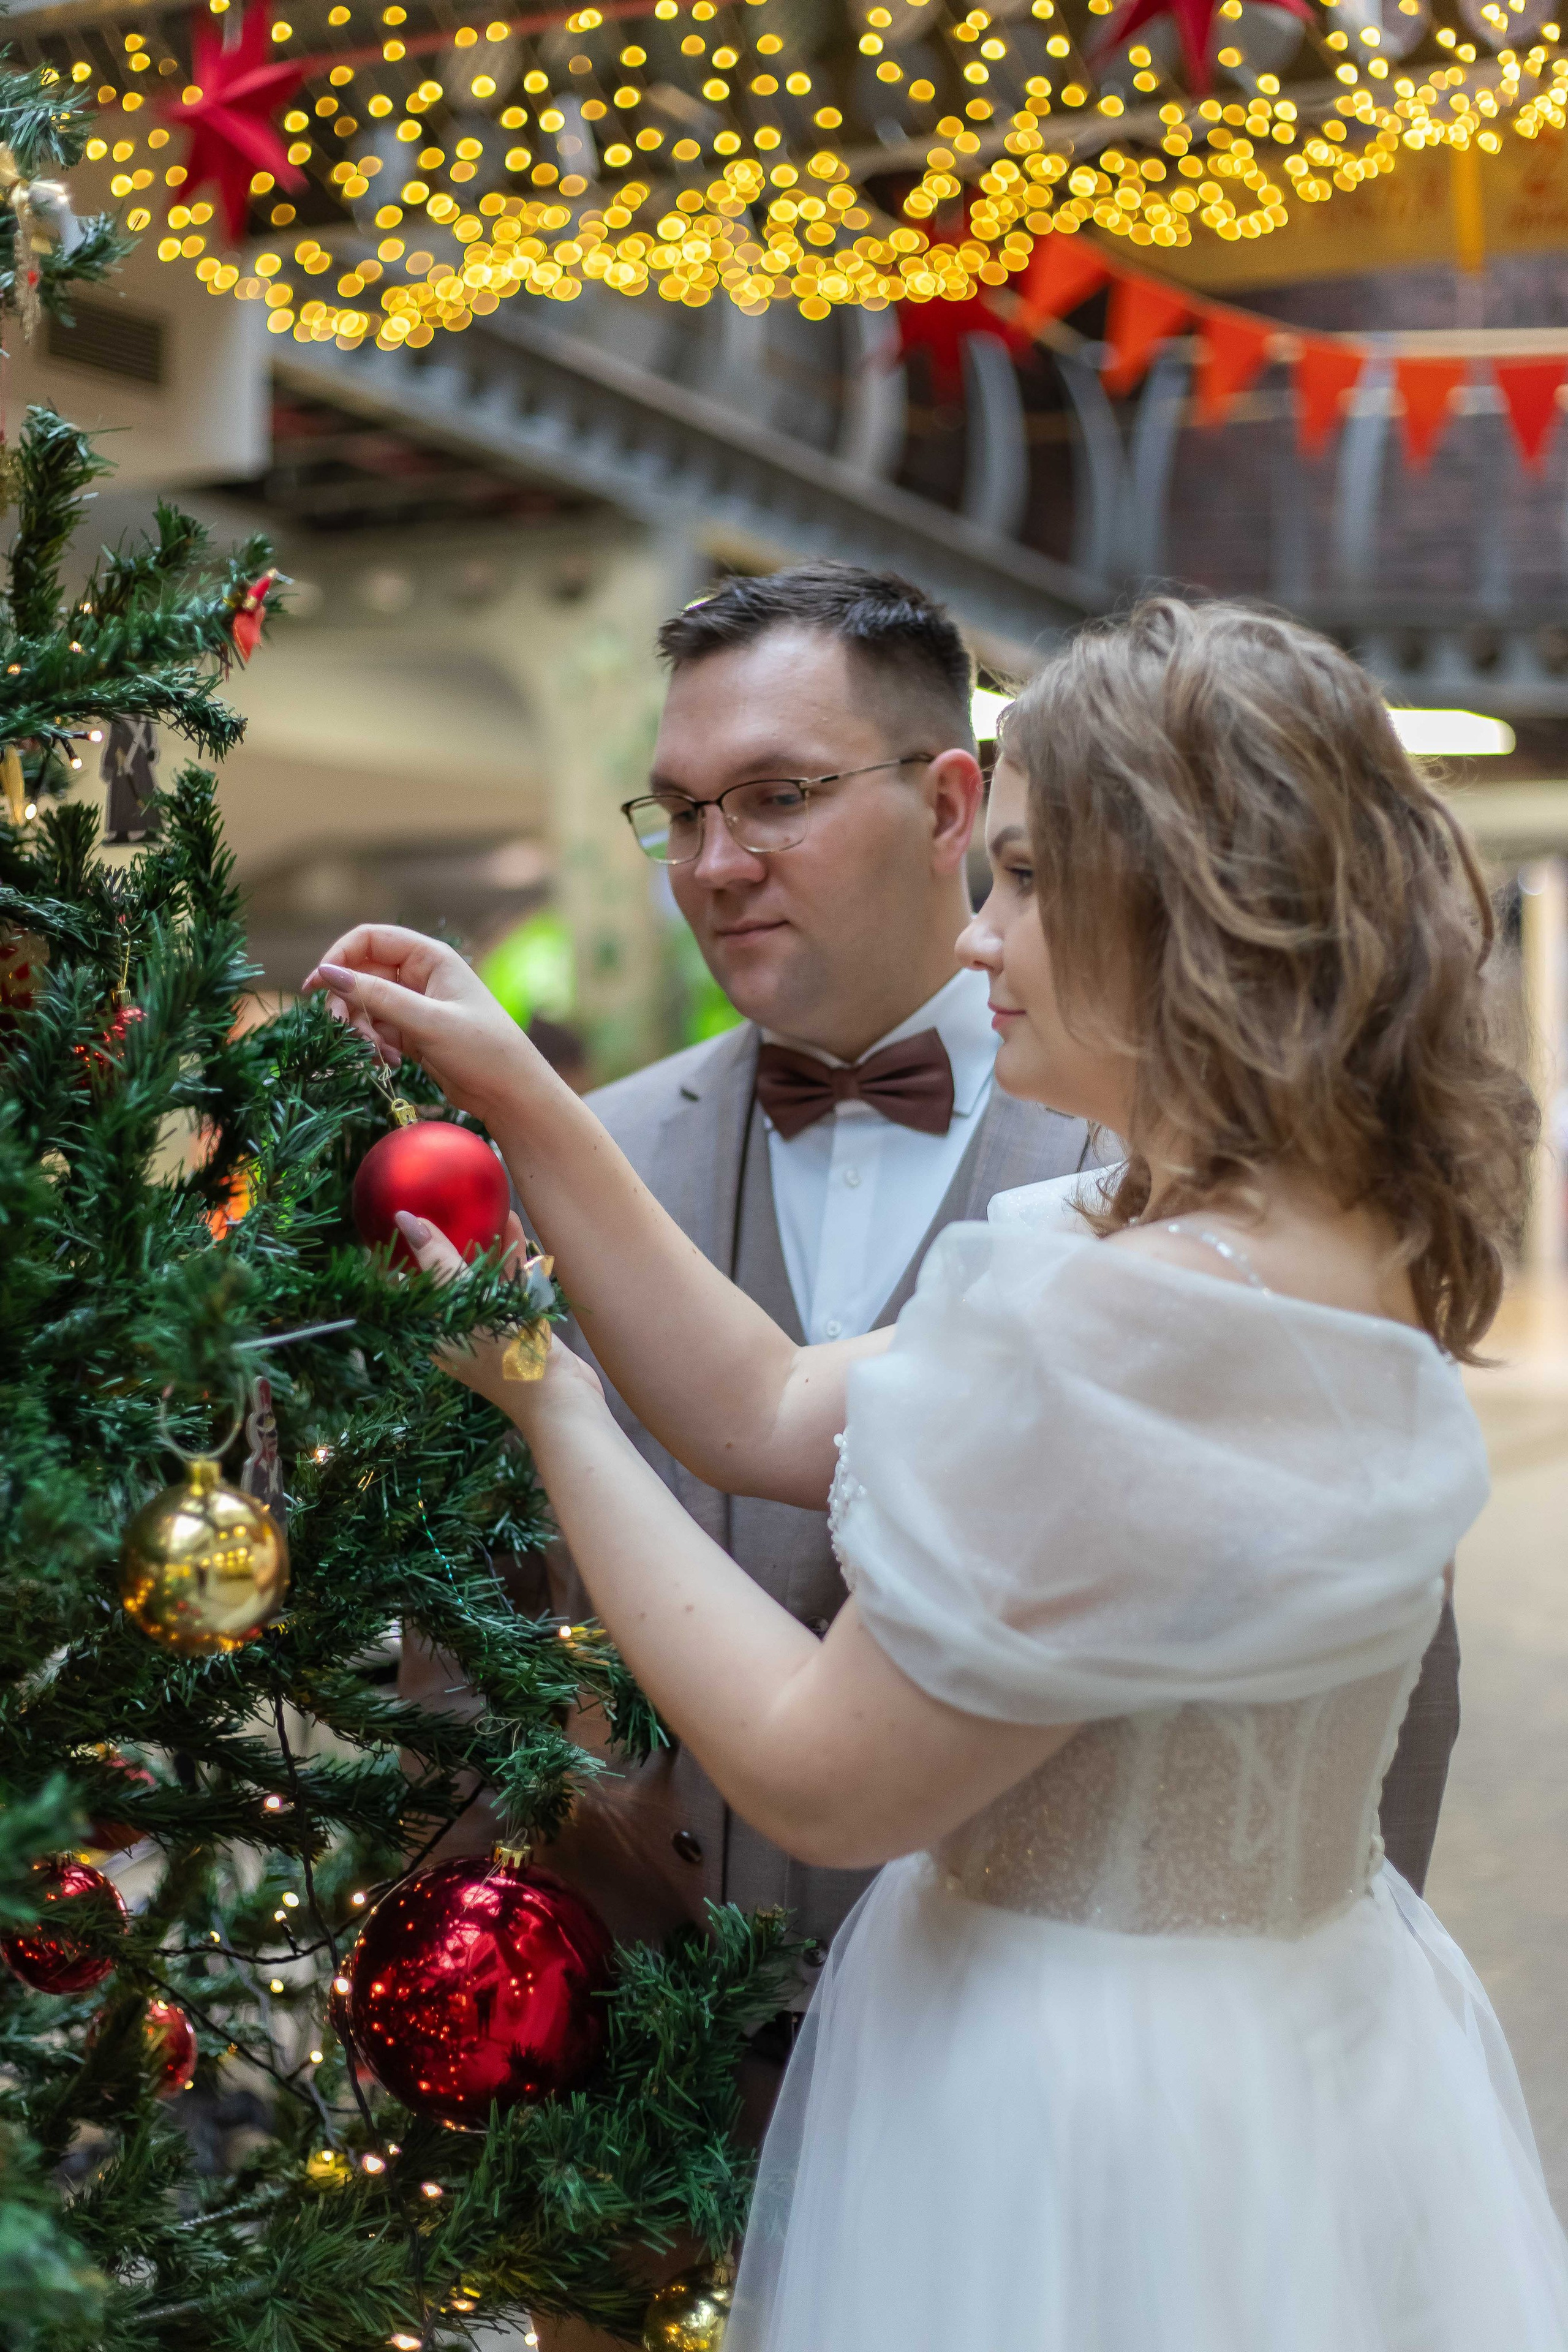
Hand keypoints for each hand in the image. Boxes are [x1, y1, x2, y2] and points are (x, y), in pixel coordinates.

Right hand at [302, 925, 542, 1124]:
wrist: (511, 1093)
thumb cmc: (482, 1049)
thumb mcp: (428, 1021)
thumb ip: (377, 997)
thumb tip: (327, 973)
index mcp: (430, 958)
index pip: (369, 939)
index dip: (339, 956)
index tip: (317, 985)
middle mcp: (420, 975)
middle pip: (361, 974)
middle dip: (347, 1002)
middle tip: (338, 1029)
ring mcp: (415, 1005)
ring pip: (365, 1005)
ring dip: (361, 1029)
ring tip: (379, 1055)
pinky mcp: (412, 1032)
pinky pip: (377, 1030)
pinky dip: (374, 1045)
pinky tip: (389, 1062)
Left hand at [393, 1208, 606, 1428]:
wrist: (560, 1398)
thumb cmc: (505, 1353)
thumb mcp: (467, 1301)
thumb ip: (438, 1261)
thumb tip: (403, 1218)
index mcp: (433, 1333)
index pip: (409, 1288)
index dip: (403, 1255)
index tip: (403, 1217)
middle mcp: (456, 1332)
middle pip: (447, 1280)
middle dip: (451, 1242)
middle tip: (449, 1205)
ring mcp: (489, 1330)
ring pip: (482, 1280)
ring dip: (488, 1246)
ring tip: (493, 1209)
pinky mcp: (519, 1327)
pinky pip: (510, 1287)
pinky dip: (513, 1261)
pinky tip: (517, 1229)